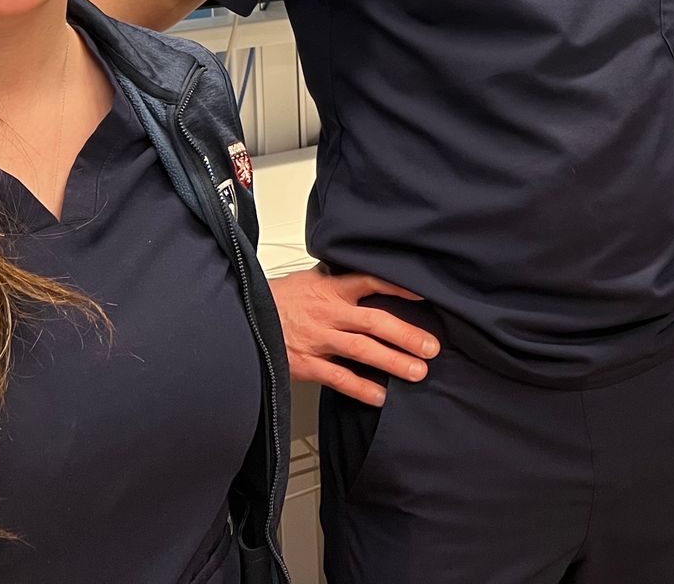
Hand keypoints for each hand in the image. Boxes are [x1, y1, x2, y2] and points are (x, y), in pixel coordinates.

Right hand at [267, 267, 439, 405]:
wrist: (242, 316)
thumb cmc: (278, 300)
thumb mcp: (309, 279)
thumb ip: (338, 281)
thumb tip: (367, 278)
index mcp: (330, 288)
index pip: (370, 281)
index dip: (397, 286)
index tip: (423, 295)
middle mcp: (328, 312)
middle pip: (374, 321)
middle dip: (406, 335)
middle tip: (431, 347)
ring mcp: (318, 339)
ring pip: (362, 350)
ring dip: (393, 361)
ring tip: (417, 372)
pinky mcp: (306, 363)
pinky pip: (339, 378)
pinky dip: (362, 388)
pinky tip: (382, 396)